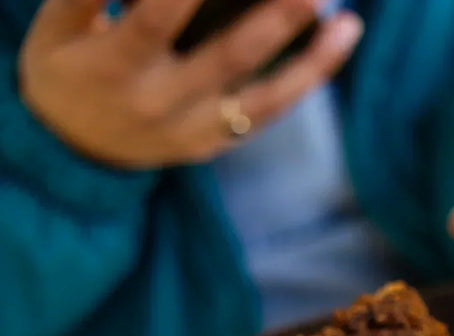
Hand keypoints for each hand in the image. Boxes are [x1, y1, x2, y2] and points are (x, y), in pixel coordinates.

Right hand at [18, 0, 362, 168]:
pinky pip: (270, 111)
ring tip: (347, 19)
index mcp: (114, 67)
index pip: (157, 20)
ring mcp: (195, 130)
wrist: (73, 150)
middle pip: (227, 56)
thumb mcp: (57, 29)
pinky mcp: (218, 141)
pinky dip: (308, 77)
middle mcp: (160, 105)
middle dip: (274, 18)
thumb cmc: (67, 67)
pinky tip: (340, 40)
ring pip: (264, 95)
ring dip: (312, 58)